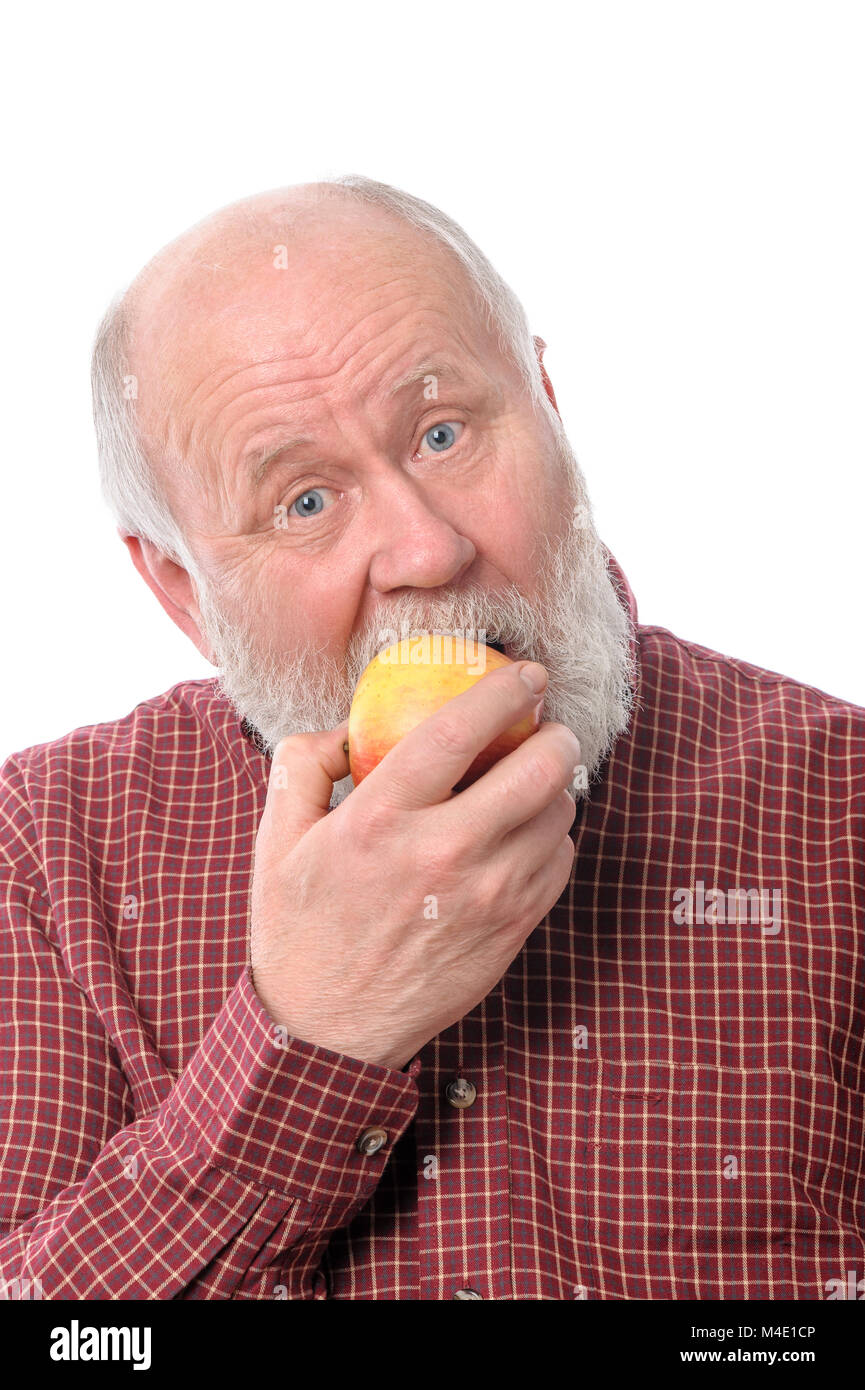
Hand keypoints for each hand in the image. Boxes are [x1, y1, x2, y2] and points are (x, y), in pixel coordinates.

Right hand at [249, 660, 578, 1069]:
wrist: (327, 1033)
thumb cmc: (299, 928)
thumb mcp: (277, 838)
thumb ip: (304, 762)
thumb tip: (352, 721)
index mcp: (379, 820)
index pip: (457, 730)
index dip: (503, 690)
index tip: (525, 673)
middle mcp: (441, 854)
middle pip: (536, 770)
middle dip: (556, 734)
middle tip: (546, 726)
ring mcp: (485, 898)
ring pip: (557, 816)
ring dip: (555, 787)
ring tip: (532, 782)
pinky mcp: (510, 933)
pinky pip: (559, 863)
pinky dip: (553, 838)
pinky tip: (526, 834)